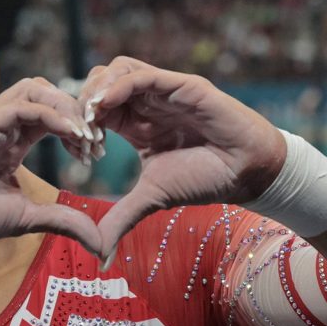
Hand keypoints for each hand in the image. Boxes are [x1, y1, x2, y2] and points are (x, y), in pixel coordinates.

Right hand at [0, 78, 100, 254]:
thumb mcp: (28, 218)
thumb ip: (63, 221)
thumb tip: (99, 242)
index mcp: (12, 140)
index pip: (51, 115)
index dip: (78, 128)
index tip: (95, 155)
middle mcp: (2, 124)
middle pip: (47, 93)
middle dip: (77, 112)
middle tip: (95, 144)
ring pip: (35, 89)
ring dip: (66, 107)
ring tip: (85, 136)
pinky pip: (23, 106)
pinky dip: (52, 115)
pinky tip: (71, 134)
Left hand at [79, 57, 285, 264]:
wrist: (247, 173)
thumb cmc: (204, 179)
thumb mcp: (152, 198)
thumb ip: (121, 218)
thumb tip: (99, 255)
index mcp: (135, 123)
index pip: (95, 107)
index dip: (80, 122)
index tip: (79, 150)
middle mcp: (146, 102)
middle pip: (99, 81)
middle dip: (82, 103)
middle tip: (81, 133)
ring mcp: (164, 90)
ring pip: (118, 69)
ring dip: (97, 89)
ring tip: (91, 117)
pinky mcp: (182, 85)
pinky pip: (142, 75)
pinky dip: (118, 86)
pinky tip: (105, 106)